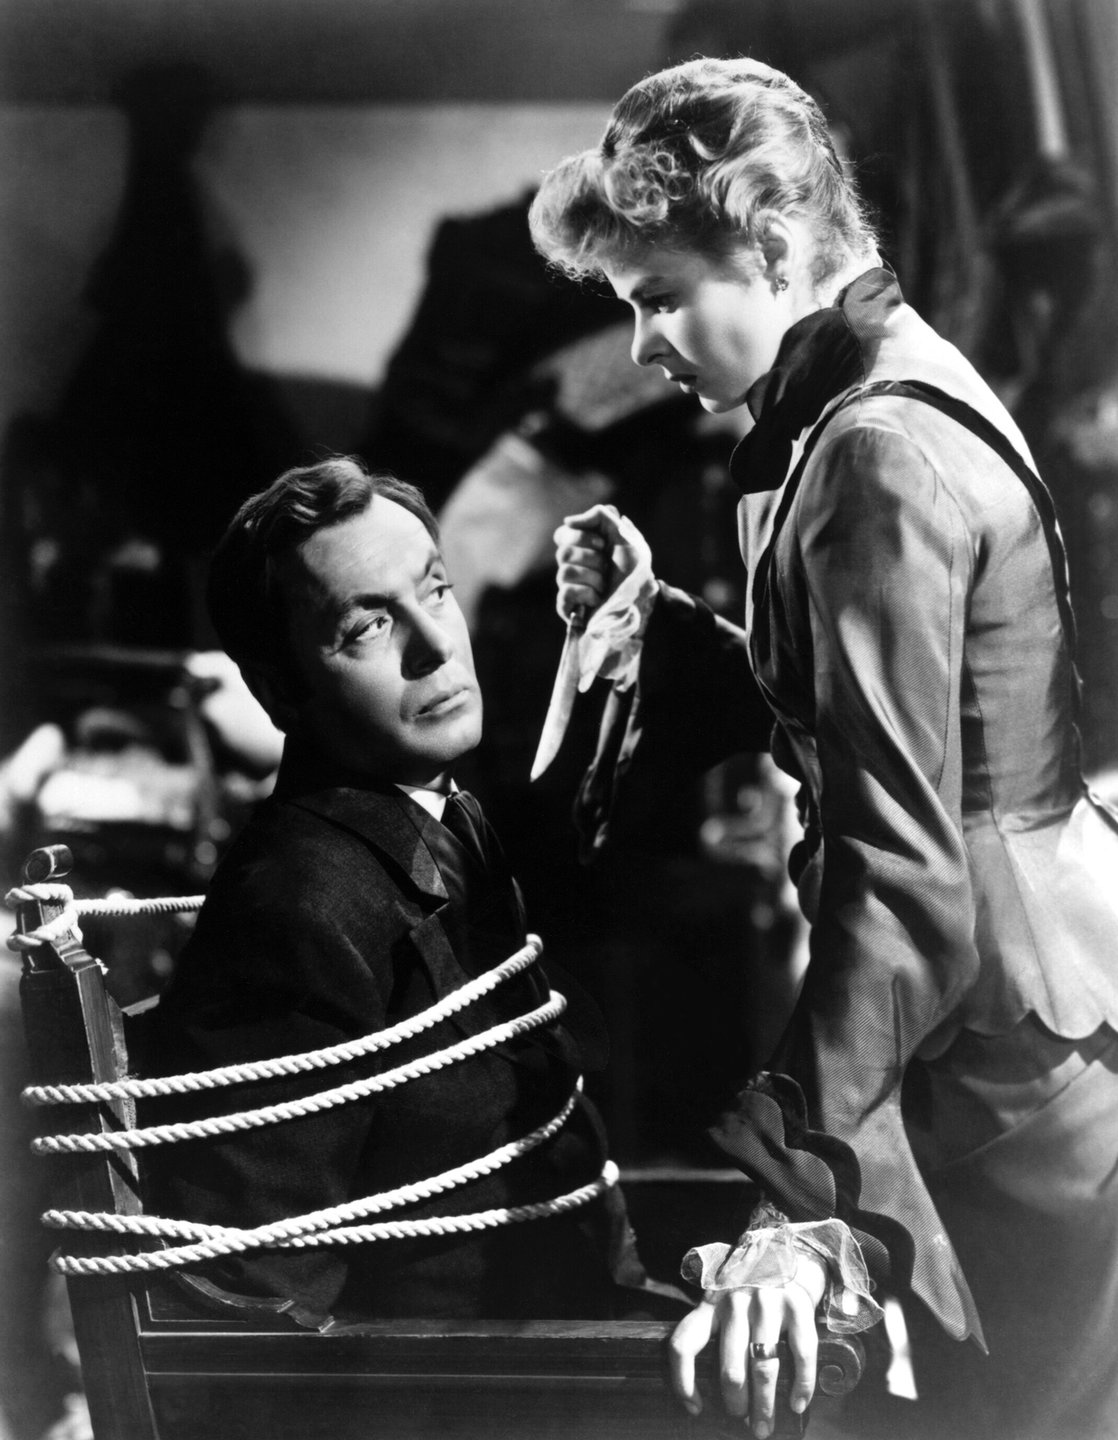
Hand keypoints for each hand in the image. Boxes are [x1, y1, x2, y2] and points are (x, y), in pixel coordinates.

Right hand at [552, 504, 651, 622]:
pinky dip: (587, 594)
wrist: (643, 599)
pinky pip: (566, 593)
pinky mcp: (567, 607)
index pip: (562, 534)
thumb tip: (567, 521)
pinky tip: (597, 599)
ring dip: (594, 578)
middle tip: (607, 567)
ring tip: (605, 586)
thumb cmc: (634, 568)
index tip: (602, 544)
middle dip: (592, 559)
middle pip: (563, 553)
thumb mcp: (623, 534)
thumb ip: (599, 516)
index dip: (582, 537)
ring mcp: (568, 587)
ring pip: (565, 573)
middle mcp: (571, 565)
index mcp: (580, 548)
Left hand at [667, 1256, 825, 1437]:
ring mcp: (767, 1302)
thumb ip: (715, 1333)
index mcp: (710, 1304)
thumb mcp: (723, 1303)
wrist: (789, 1249)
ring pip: (763, 1368)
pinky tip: (797, 1404)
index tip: (694, 1408)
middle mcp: (735, 1302)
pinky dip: (801, 1385)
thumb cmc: (751, 1289)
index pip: (684, 1344)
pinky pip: (800, 1354)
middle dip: (735, 1404)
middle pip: (729, 1368)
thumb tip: (710, 1391)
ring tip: (763, 1426)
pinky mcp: (797, 1304)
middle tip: (741, 1420)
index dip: (683, 1382)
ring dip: (764, 1405)